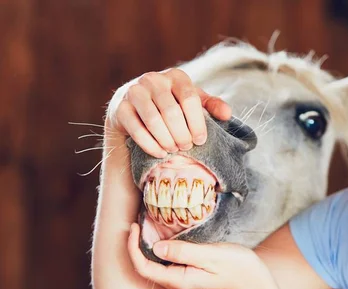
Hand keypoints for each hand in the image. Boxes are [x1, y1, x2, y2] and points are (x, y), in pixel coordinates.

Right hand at [105, 68, 231, 158]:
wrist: (135, 107)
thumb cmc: (173, 105)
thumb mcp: (194, 102)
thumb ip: (212, 106)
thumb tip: (227, 114)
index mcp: (176, 76)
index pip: (189, 99)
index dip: (197, 123)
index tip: (200, 140)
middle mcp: (153, 80)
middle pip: (171, 112)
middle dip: (181, 135)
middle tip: (186, 147)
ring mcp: (134, 92)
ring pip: (153, 121)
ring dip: (166, 140)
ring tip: (173, 150)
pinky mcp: (120, 108)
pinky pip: (136, 129)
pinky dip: (150, 145)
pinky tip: (160, 153)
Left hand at [127, 223, 277, 288]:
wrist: (256, 286)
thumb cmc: (237, 269)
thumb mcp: (210, 256)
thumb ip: (182, 252)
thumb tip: (156, 247)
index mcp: (179, 281)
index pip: (144, 267)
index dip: (133, 248)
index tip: (135, 227)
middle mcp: (178, 285)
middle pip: (147, 268)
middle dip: (138, 246)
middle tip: (138, 224)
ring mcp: (185, 283)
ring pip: (158, 267)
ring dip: (150, 248)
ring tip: (149, 227)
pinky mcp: (192, 278)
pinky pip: (170, 265)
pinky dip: (163, 251)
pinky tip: (168, 237)